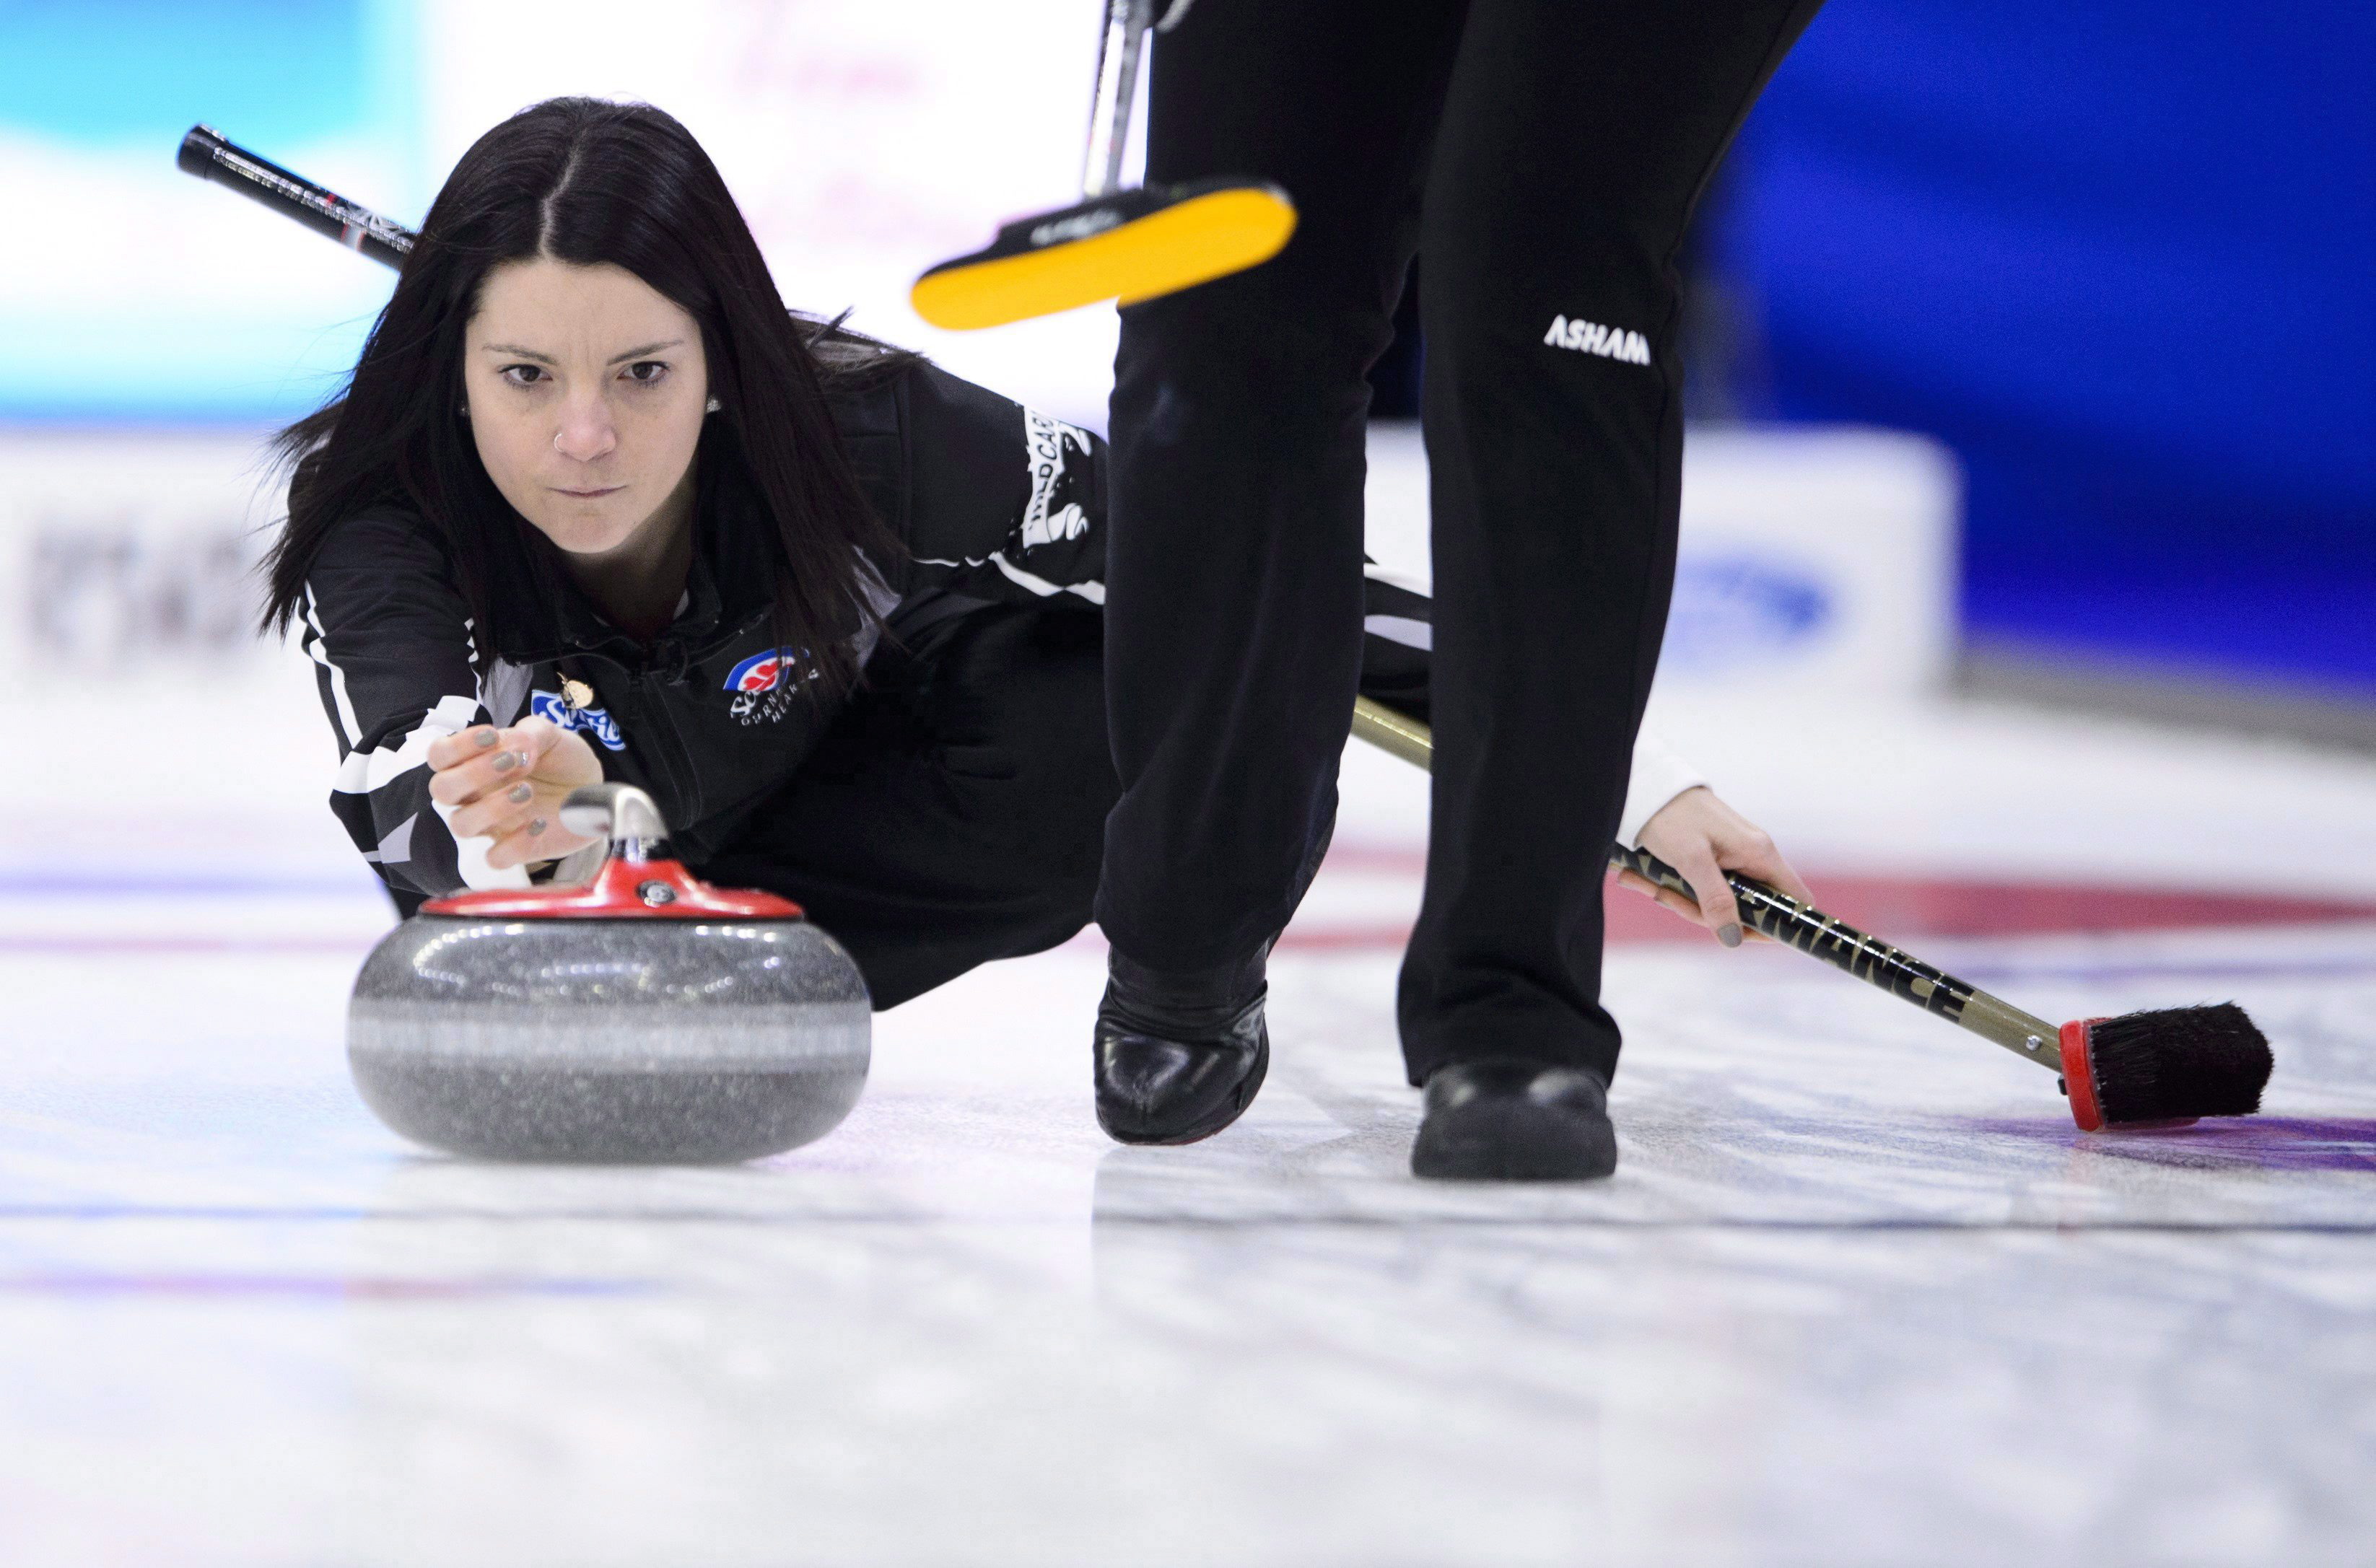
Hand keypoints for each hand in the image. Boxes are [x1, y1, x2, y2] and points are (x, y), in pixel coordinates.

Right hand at [425, 716, 605, 871]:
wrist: (592, 787)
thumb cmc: (561, 759)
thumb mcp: (551, 735)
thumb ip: (531, 733)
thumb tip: (516, 748)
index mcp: (474, 762)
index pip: (439, 755)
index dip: (457, 745)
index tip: (492, 735)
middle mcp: (475, 795)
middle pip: (441, 789)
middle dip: (471, 773)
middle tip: (510, 761)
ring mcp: (491, 824)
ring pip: (460, 825)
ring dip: (491, 806)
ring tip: (527, 790)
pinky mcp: (514, 850)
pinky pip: (495, 858)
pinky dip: (515, 843)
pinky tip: (540, 824)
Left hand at [1621, 786, 1812, 948]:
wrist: (1647, 787)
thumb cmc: (1672, 817)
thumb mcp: (1691, 860)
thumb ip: (1714, 899)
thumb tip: (1733, 939)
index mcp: (1760, 854)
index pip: (1794, 900)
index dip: (1777, 924)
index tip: (1739, 933)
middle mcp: (1753, 857)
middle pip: (1747, 908)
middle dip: (1706, 914)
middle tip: (1670, 898)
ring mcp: (1733, 857)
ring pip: (1719, 900)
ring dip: (1682, 900)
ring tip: (1647, 882)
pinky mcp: (1712, 857)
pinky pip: (1702, 887)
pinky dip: (1676, 888)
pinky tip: (1645, 878)